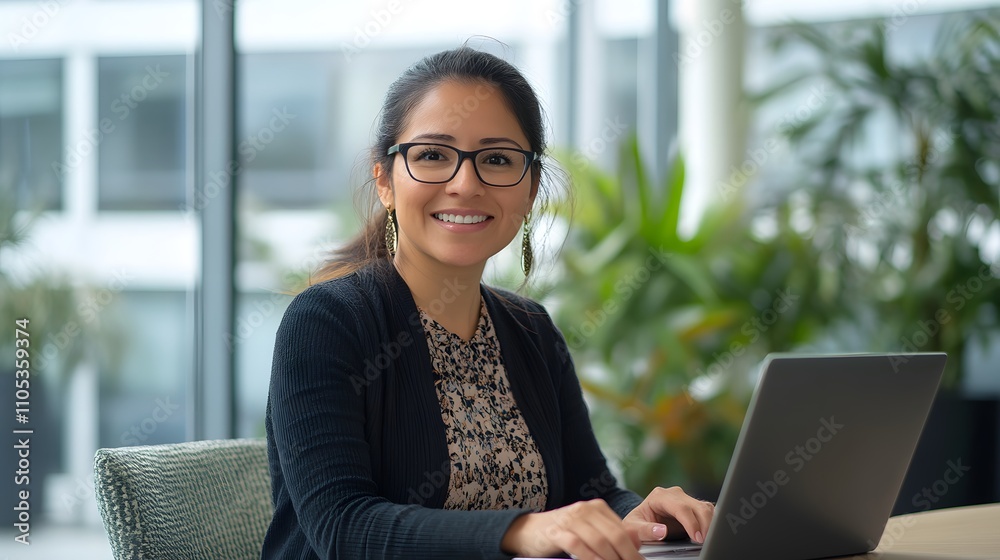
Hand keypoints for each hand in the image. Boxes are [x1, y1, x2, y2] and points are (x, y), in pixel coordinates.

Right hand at [501, 499, 644, 559]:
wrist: (528, 530)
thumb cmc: (563, 532)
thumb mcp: (591, 530)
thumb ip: (612, 533)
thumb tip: (638, 540)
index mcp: (597, 507)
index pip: (623, 529)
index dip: (634, 549)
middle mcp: (585, 509)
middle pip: (615, 535)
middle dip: (627, 556)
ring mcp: (570, 519)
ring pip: (599, 541)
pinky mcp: (556, 531)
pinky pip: (578, 546)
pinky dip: (590, 558)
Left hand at [623, 486, 714, 543]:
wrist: (639, 522)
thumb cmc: (635, 524)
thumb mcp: (632, 527)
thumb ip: (645, 530)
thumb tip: (661, 531)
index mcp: (659, 496)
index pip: (681, 507)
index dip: (691, 522)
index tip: (697, 538)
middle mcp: (675, 494)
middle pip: (697, 506)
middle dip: (705, 524)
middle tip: (706, 542)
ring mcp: (686, 499)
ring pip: (706, 508)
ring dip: (711, 523)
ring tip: (709, 540)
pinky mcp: (693, 508)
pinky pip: (708, 512)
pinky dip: (713, 523)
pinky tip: (711, 535)